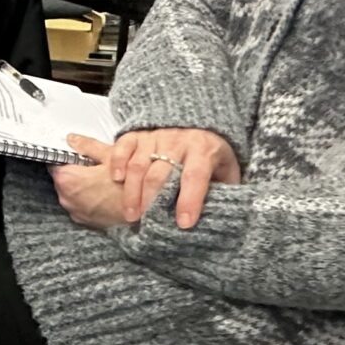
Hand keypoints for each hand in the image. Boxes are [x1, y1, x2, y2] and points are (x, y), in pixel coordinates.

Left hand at [51, 139, 143, 229]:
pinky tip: (102, 193)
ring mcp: (74, 211)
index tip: (78, 154)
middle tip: (93, 166)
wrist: (143, 212)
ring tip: (100, 180)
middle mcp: (65, 198)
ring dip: (81, 185)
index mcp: (67, 179)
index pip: (56, 162)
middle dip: (75, 171)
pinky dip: (88, 198)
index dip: (68, 156)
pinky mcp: (84, 220)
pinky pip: (81, 205)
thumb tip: (72, 139)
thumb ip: (88, 146)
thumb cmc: (128, 184)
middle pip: (62, 178)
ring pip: (71, 192)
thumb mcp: (110, 156)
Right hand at [107, 127, 241, 230]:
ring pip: (139, 165)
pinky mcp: (138, 134)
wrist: (198, 121)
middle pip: (160, 175)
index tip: (184, 224)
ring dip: (132, 192)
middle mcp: (178, 141)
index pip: (195, 176)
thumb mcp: (226, 167)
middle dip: (152, 202)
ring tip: (131, 215)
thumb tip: (220, 214)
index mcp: (203, 149)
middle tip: (148, 224)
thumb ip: (225, 188)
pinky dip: (118, 163)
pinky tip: (117, 180)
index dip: (190, 200)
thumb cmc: (211, 153)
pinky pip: (123, 146)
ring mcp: (155, 136)